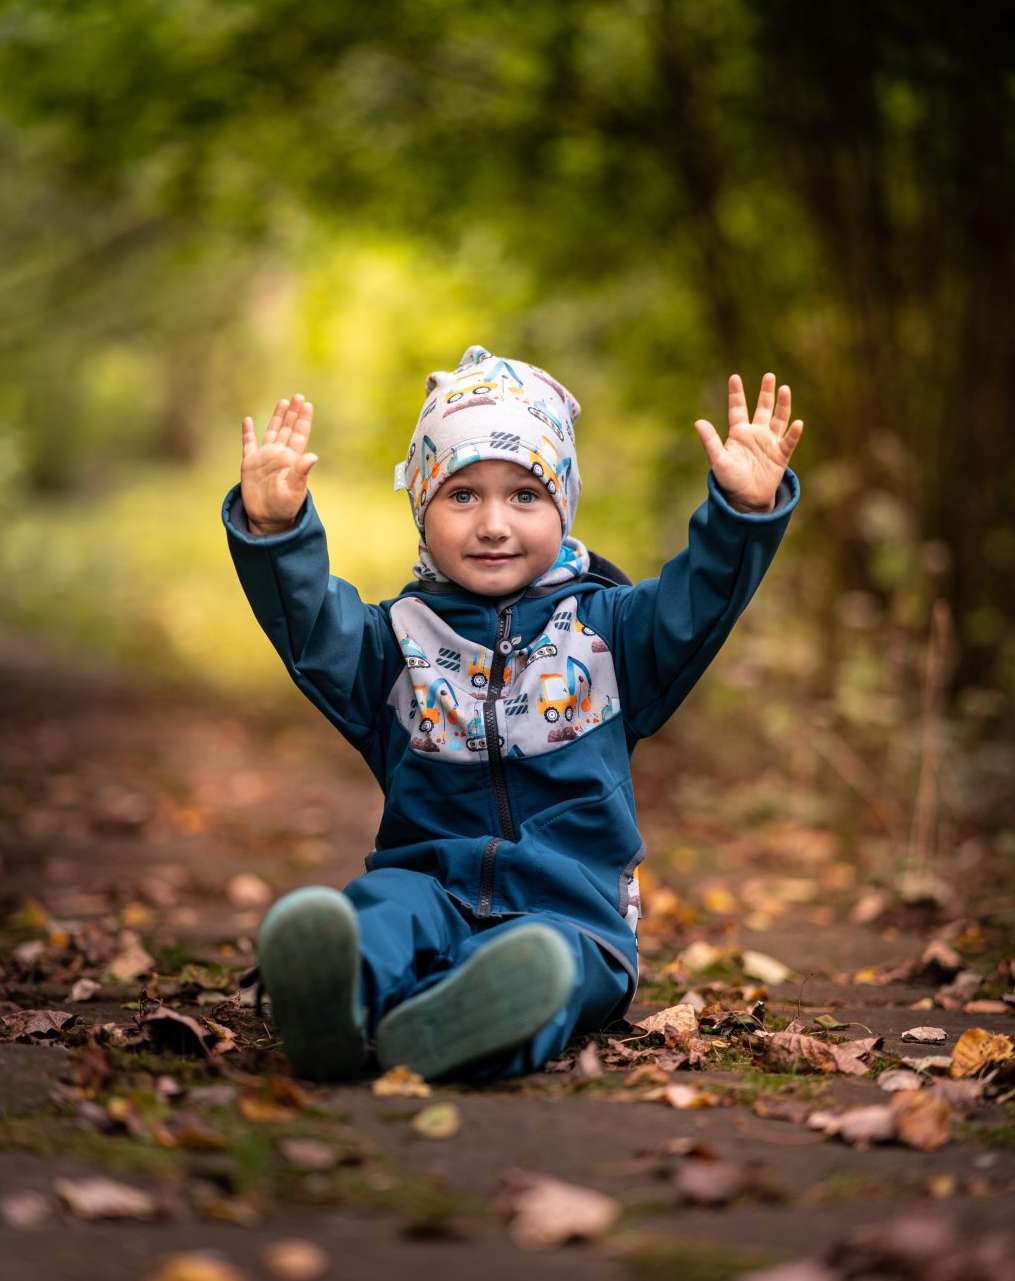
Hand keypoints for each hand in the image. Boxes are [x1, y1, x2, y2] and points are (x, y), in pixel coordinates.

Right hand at [240, 394, 318, 533]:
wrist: (267, 519)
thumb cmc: (284, 506)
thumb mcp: (295, 489)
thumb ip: (302, 472)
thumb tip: (313, 456)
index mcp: (293, 459)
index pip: (299, 435)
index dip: (303, 420)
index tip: (307, 404)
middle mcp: (280, 455)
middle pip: (287, 429)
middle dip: (292, 413)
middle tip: (298, 396)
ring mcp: (265, 458)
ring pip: (272, 432)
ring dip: (277, 417)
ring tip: (282, 402)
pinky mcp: (250, 464)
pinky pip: (248, 444)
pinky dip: (248, 432)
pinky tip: (248, 421)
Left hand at [693, 373, 803, 512]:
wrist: (746, 499)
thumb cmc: (729, 480)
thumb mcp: (718, 460)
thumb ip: (710, 441)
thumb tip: (698, 422)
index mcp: (739, 433)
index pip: (737, 409)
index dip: (736, 393)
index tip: (734, 377)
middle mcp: (756, 434)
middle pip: (763, 409)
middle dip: (766, 393)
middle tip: (769, 375)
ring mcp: (770, 443)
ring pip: (779, 420)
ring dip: (783, 406)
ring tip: (785, 389)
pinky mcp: (781, 455)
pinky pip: (788, 442)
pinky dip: (793, 433)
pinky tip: (797, 423)